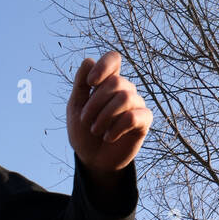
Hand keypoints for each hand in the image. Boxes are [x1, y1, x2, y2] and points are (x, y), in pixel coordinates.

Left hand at [67, 51, 151, 176]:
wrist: (92, 160)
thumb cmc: (83, 133)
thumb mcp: (75, 108)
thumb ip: (80, 84)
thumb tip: (89, 60)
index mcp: (107, 82)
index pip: (114, 59)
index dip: (104, 66)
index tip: (90, 83)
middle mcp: (124, 90)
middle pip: (115, 82)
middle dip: (95, 103)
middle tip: (85, 121)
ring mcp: (136, 104)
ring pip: (125, 98)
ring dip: (104, 117)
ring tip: (96, 131)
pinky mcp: (143, 121)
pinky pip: (133, 117)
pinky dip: (116, 128)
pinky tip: (109, 137)